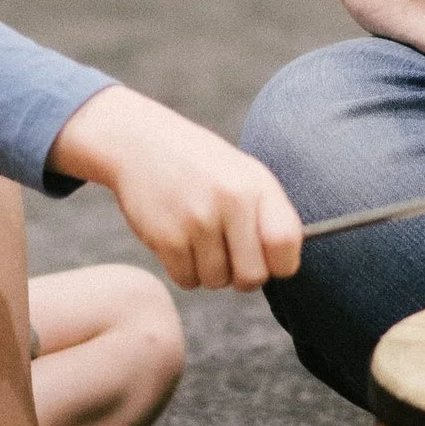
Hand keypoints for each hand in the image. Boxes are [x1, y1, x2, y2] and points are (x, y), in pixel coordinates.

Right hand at [49, 85, 302, 288]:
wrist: (138, 144)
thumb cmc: (199, 165)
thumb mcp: (242, 173)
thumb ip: (268, 213)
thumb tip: (286, 265)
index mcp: (256, 184)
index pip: (286, 244)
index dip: (281, 264)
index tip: (269, 261)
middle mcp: (231, 201)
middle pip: (252, 277)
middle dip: (242, 277)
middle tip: (230, 258)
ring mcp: (197, 220)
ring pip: (217, 282)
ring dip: (209, 272)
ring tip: (200, 240)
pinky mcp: (166, 238)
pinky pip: (187, 280)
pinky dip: (184, 270)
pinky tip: (179, 242)